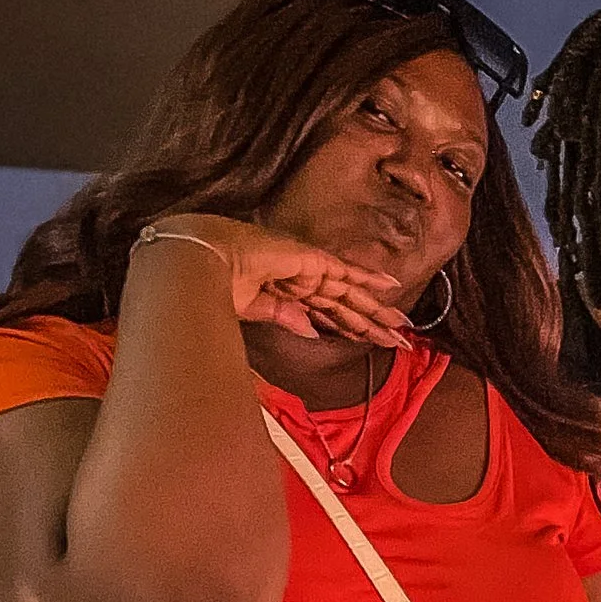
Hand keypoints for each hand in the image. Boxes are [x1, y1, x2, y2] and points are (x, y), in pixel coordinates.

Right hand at [139, 211, 413, 348]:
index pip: (323, 312)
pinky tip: (393, 287)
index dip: (347, 326)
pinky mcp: (310, 261)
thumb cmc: (210, 287)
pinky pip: (346, 272)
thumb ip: (283, 317)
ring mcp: (306, 267)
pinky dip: (369, 278)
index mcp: (283, 291)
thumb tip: (312, 330)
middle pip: (344, 305)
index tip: (367, 339)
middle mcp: (299, 277)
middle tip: (401, 340)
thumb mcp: (251, 309)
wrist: (196, 265)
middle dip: (371, 323)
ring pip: (351, 294)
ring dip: (378, 312)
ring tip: (404, 327)